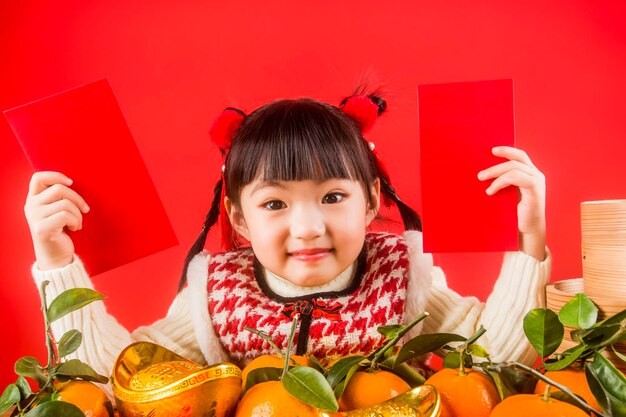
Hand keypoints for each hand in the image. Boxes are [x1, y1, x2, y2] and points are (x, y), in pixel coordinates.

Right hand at [24, 171, 89, 269]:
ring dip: (78, 214)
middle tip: (85, 209)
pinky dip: (76, 222)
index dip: (56, 176)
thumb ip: (57, 197)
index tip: (71, 183)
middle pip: (59, 189)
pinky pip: (66, 216)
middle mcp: (30, 206)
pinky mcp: (41, 229)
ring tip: (78, 223)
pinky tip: (75, 228)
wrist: (55, 255)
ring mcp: (34, 217)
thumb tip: (71, 183)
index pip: (38, 178)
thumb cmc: (60, 230)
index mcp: (33, 198)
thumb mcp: (55, 210)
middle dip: (78, 199)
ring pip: (65, 203)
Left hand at [477, 146, 545, 260]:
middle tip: (480, 175)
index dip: (507, 150)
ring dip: (495, 173)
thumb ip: (502, 182)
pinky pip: (516, 178)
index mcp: (530, 173)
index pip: (520, 156)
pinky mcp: (535, 190)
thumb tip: (481, 174)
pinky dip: (501, 182)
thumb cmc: (514, 213)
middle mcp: (536, 175)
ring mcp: (537, 181)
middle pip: (515, 160)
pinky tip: (491, 190)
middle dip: (495, 165)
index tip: (491, 150)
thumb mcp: (507, 194)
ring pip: (514, 168)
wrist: (526, 230)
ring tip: (482, 181)